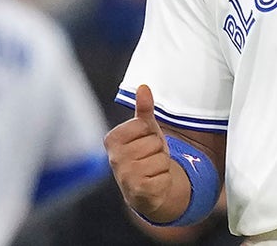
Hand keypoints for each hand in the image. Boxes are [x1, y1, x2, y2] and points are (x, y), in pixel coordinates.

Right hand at [104, 85, 181, 220]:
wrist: (147, 189)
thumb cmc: (145, 156)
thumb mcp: (145, 131)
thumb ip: (144, 109)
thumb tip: (143, 87)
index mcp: (112, 140)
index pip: (142, 124)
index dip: (149, 133)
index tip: (143, 142)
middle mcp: (114, 159)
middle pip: (153, 141)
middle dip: (157, 149)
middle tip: (149, 158)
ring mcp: (125, 176)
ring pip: (161, 158)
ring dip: (162, 164)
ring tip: (152, 169)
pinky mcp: (139, 191)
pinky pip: (164, 175)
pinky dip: (164, 179)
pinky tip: (154, 182)